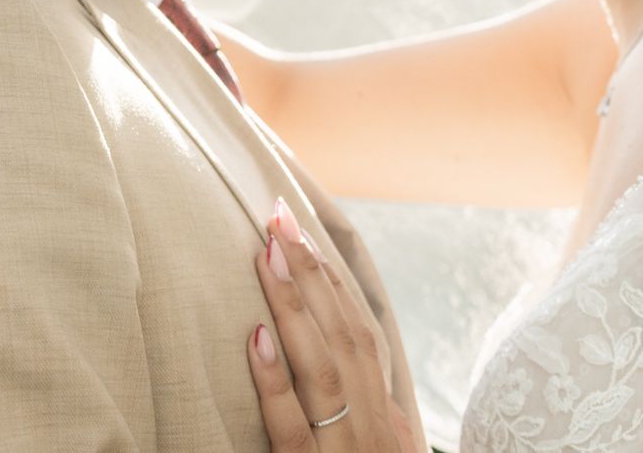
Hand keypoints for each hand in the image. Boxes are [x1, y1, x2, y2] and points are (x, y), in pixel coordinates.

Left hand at [246, 199, 421, 452]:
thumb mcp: (381, 451)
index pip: (359, 331)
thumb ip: (361, 407)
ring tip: (265, 252)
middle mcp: (375, 425)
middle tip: (277, 214)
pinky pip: (294, 430)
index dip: (330, 277)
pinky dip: (276, 383)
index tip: (299, 228)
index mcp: (387, 415)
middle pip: (344, 335)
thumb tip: (320, 352)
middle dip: (310, 271)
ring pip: (322, 369)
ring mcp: (351, 451)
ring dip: (294, 306)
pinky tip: (255, 338)